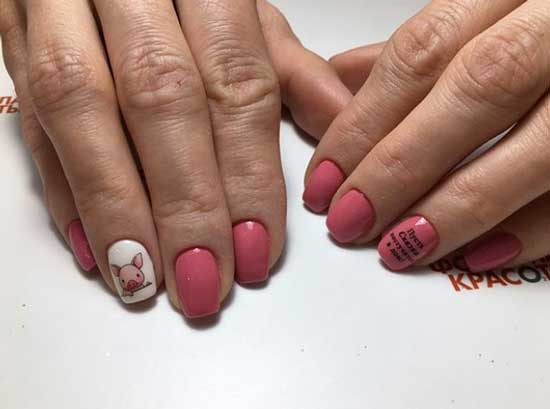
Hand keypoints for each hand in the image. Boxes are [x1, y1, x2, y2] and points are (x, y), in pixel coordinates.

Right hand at [0, 0, 350, 316]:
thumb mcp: (239, 9)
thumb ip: (284, 66)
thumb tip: (338, 121)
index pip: (234, 84)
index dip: (246, 174)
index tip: (256, 247)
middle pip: (160, 99)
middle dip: (184, 203)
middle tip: (204, 279)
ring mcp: (60, 5)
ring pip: (81, 107)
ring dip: (116, 207)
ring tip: (145, 279)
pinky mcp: (14, 34)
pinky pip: (32, 116)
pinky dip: (64, 188)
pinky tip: (96, 245)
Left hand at [303, 0, 549, 271]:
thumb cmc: (540, 32)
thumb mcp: (486, 18)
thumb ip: (422, 53)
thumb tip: (342, 81)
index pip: (423, 51)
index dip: (364, 122)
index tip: (324, 180)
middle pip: (475, 91)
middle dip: (401, 167)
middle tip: (348, 221)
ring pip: (538, 144)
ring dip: (459, 206)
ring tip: (401, 247)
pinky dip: (535, 227)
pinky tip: (479, 253)